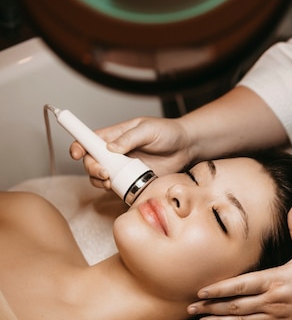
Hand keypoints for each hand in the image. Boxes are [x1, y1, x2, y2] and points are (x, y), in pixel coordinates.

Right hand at [69, 116, 192, 188]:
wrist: (187, 147)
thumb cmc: (169, 132)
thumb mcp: (149, 129)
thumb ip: (130, 138)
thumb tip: (111, 148)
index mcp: (115, 135)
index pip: (89, 140)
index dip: (79, 146)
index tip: (76, 154)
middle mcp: (115, 152)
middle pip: (91, 161)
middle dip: (92, 168)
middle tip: (104, 172)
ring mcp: (123, 167)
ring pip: (100, 177)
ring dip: (100, 181)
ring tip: (110, 181)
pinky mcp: (132, 180)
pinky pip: (116, 188)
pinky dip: (113, 190)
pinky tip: (119, 188)